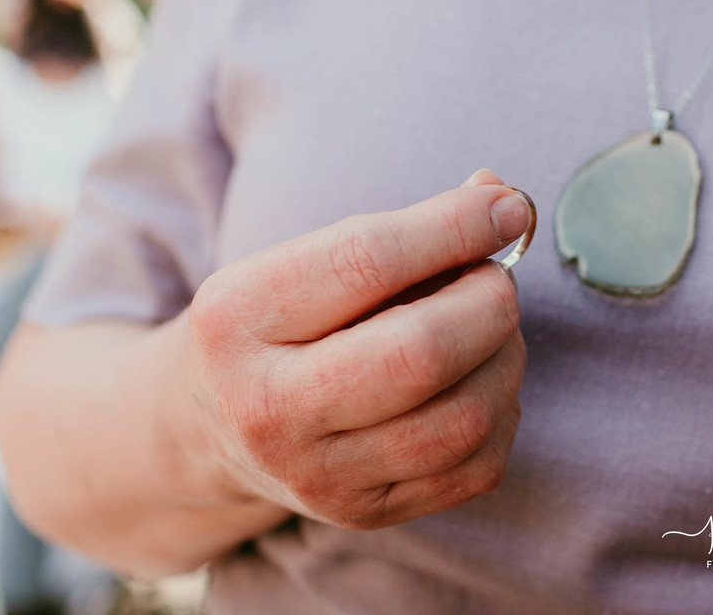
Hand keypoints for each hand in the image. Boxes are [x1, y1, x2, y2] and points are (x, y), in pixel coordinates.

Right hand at [173, 170, 531, 529]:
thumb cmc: (268, 327)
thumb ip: (396, 232)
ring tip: (489, 328)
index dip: (454, 227)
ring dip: (505, 357)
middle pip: (421, 352)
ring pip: (463, 419)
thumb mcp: (296, 263)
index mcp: (239, 317)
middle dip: (489, 301)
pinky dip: (502, 412)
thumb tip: (500, 199)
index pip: (367, 260)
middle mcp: (269, 406)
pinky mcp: (364, 513)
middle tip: (494, 278)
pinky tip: (479, 382)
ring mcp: (318, 473)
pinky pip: (476, 467)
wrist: (206, 429)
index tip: (507, 207)